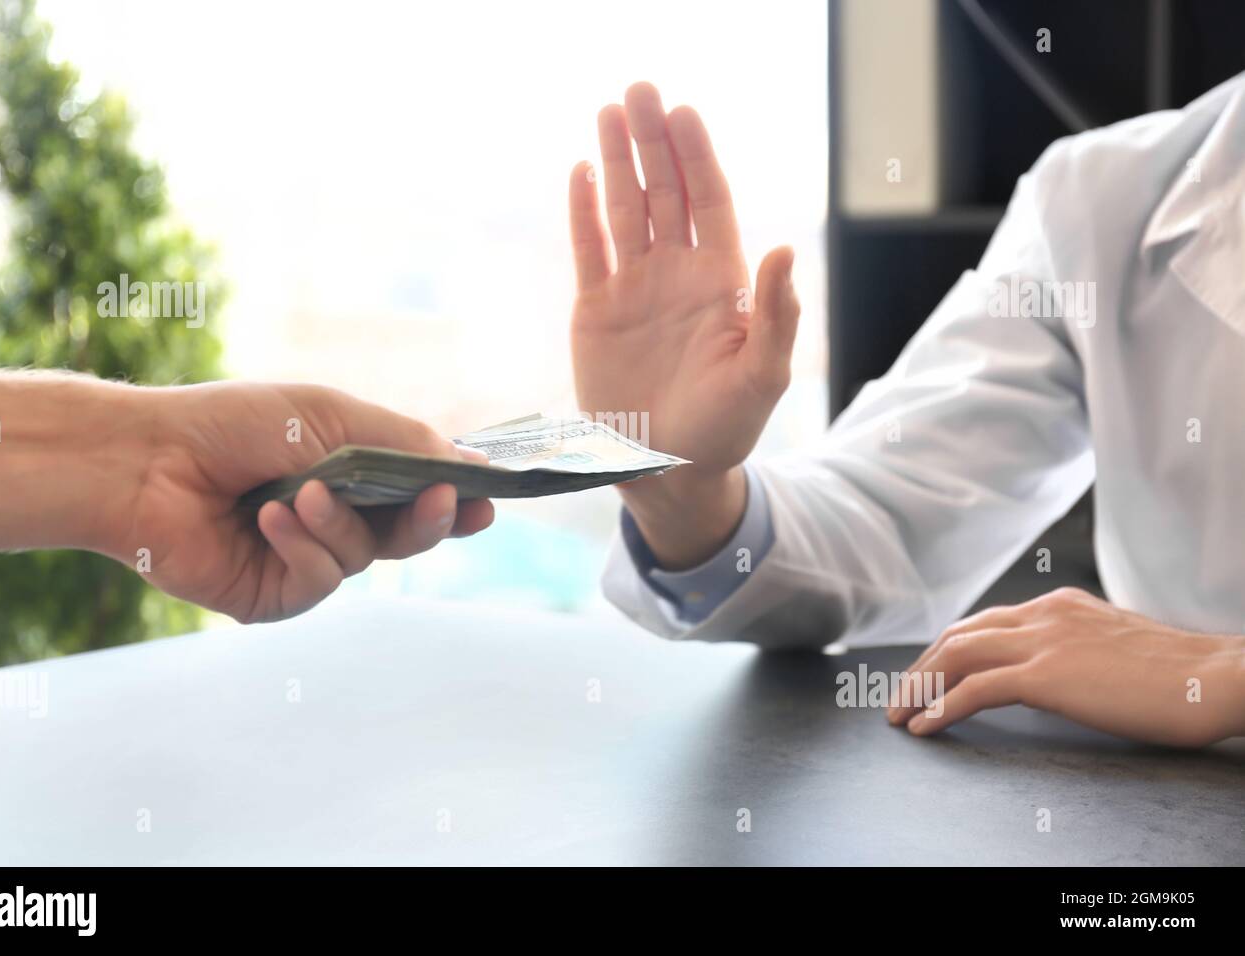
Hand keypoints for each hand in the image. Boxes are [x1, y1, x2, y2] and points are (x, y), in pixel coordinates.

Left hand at [121, 381, 493, 622]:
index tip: (486, 501)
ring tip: (297, 494)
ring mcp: (306, 559)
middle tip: (438, 501)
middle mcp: (335, 518)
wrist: (150, 461)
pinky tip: (266, 520)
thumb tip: (472, 466)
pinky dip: (300, 547)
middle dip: (427, 519)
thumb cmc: (237, 425)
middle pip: (409, 535)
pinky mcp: (275, 594)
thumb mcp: (334, 416)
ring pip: (365, 557)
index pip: (421, 495)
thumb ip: (405, 441)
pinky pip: (319, 581)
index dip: (456, 501)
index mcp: (353, 473)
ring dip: (337, 523)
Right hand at [568, 82, 799, 568]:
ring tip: (608, 112)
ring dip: (617, 161)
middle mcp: (678, 274)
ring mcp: (635, 289)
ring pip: (625, 210)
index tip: (682, 114)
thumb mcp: (762, 376)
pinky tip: (582, 173)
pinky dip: (584, 212)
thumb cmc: (725, 428)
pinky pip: (589, 250)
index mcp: (722, 281)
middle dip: (652, 141)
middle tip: (639, 91)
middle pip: (665, 192)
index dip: (696, 157)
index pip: (709, 202)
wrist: (667, 471)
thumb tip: (784, 249)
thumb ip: (776, 314)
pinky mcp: (596, 311)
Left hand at [886, 588, 1244, 746]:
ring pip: (955, 656)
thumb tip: (1050, 675)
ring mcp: (1043, 641)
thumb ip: (1075, 651)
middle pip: (958, 635)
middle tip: (898, 699)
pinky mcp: (1047, 675)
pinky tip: (926, 726)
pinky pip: (976, 689)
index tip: (925, 675)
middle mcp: (1043, 615)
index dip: (946, 650)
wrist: (1214, 677)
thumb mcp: (1112, 649)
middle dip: (920, 667)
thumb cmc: (1177, 674)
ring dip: (919, 686)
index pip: (983, 623)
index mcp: (1058, 606)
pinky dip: (942, 706)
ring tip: (899, 716)